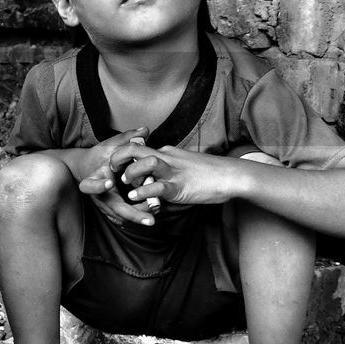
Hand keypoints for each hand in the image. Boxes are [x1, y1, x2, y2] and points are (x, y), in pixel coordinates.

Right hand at [76, 129, 157, 226]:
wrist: (83, 169)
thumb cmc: (97, 156)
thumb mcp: (109, 145)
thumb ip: (127, 138)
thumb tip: (144, 130)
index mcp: (94, 178)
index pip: (90, 184)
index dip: (98, 185)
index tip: (109, 183)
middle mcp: (97, 194)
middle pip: (112, 209)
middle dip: (133, 214)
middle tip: (150, 220)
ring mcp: (103, 204)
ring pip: (120, 217)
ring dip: (137, 217)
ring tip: (154, 216)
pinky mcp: (109, 210)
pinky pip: (122, 218)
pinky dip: (136, 217)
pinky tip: (150, 216)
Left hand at [106, 143, 241, 206]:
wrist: (232, 176)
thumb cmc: (210, 172)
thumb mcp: (184, 164)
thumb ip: (168, 166)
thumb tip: (155, 175)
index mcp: (166, 152)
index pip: (138, 146)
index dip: (122, 153)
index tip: (115, 163)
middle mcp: (167, 158)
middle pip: (135, 149)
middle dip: (118, 158)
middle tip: (112, 170)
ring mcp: (173, 172)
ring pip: (145, 163)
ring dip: (131, 173)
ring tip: (126, 184)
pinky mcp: (180, 186)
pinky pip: (157, 186)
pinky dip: (143, 191)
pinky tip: (134, 197)